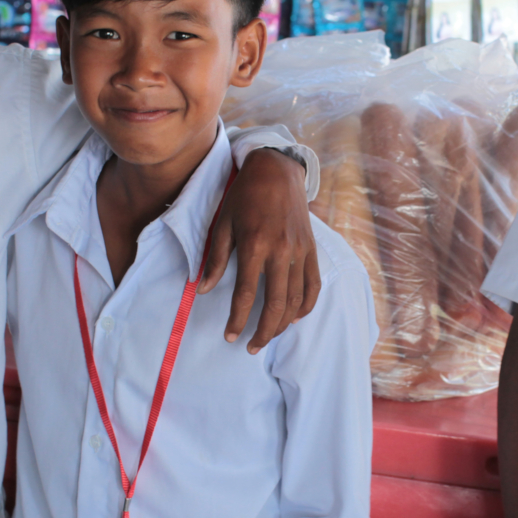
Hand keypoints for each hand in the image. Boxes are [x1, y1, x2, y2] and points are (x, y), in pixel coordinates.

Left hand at [200, 147, 320, 353]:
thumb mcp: (223, 223)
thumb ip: (216, 258)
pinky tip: (295, 317)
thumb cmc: (244, 195)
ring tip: (269, 336)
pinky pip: (313, 284)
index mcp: (255, 245)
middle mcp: (282, 251)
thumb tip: (204, 289)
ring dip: (283, 323)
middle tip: (251, 347)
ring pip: (296, 299)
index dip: (238, 319)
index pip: (247, 294)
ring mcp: (300, 251)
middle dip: (264, 331)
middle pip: (276, 304)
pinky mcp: (312, 249)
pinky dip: (306, 305)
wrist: (276, 170)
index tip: (230, 335)